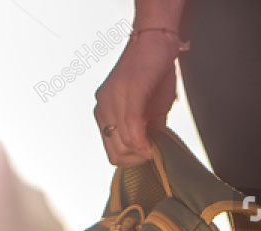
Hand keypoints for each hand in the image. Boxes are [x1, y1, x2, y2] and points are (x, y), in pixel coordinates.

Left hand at [94, 32, 178, 165]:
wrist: (157, 40)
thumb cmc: (154, 72)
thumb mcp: (150, 110)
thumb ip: (146, 131)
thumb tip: (149, 152)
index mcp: (104, 111)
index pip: (112, 151)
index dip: (132, 160)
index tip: (149, 153)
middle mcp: (102, 105)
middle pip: (115, 151)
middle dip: (136, 158)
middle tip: (153, 150)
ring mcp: (112, 97)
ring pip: (122, 142)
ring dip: (140, 151)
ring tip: (154, 144)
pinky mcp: (128, 89)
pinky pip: (130, 124)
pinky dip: (141, 139)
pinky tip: (150, 143)